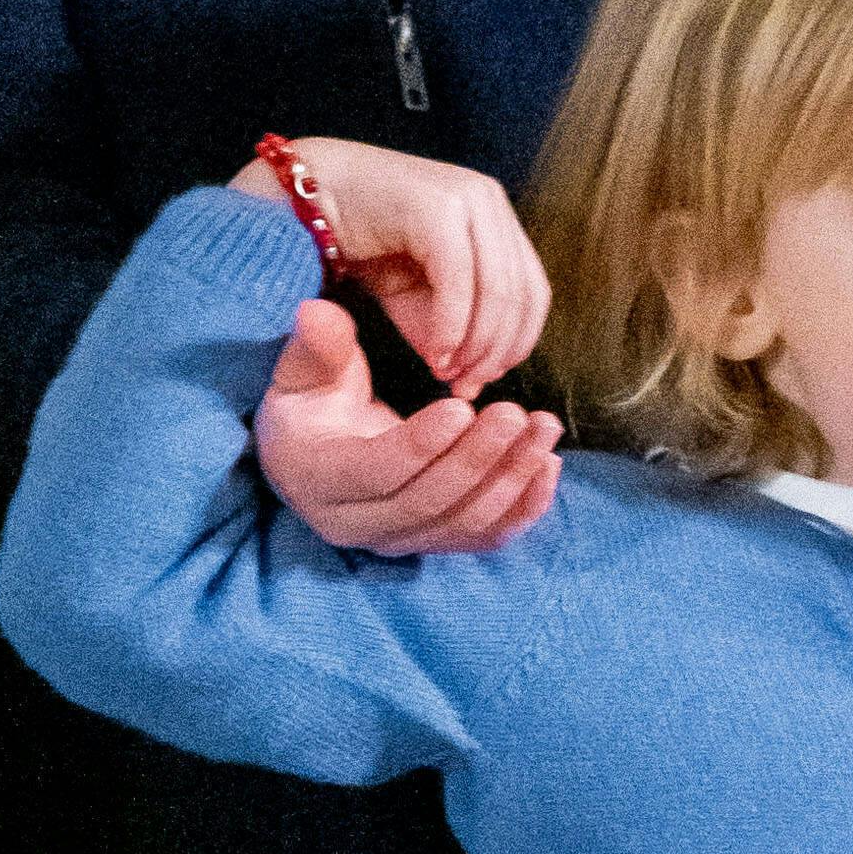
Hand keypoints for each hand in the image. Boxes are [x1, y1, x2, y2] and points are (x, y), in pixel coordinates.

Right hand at [255, 294, 561, 554]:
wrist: (319, 454)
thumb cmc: (313, 404)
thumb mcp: (303, 372)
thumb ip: (317, 347)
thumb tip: (318, 312)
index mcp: (319, 481)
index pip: (376, 472)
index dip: (420, 444)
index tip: (462, 407)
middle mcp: (358, 526)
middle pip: (428, 502)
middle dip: (478, 458)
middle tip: (515, 413)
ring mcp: (401, 541)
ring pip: (465, 523)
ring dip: (512, 478)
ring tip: (544, 427)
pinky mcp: (436, 541)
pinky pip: (487, 536)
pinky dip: (525, 507)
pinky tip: (548, 462)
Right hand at [261, 139, 548, 393]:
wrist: (307, 200)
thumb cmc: (363, 245)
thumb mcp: (415, 298)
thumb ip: (452, 332)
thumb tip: (473, 380)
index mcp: (496, 217)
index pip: (534, 291)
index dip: (517, 344)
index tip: (484, 378)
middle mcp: (489, 201)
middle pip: (521, 294)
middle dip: (496, 351)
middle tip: (465, 384)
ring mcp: (466, 198)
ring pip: (497, 289)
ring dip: (476, 343)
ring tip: (447, 372)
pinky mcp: (436, 207)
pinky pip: (458, 280)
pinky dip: (451, 326)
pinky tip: (434, 353)